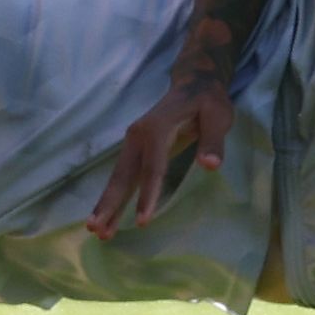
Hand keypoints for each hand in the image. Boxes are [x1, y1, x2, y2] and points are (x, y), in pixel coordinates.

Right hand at [86, 72, 233, 237]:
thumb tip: (210, 165)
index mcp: (158, 127)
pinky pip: (121, 175)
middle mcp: (138, 135)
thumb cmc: (207, 102)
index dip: (148, 194)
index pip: (153, 166)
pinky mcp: (134, 149)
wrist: (193, 83)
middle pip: (124, 173)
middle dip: (110, 202)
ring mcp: (133, 142)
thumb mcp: (218, 116)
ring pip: (118, 177)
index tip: (142, 221)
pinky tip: (106, 217)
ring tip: (96, 230)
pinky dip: (112, 196)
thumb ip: (213, 140)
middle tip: (96, 229)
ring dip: (106, 203)